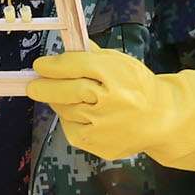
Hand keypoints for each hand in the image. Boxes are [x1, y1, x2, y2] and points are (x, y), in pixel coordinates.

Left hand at [26, 47, 194, 171]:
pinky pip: (72, 130)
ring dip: (59, 102)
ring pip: (67, 111)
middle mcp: (113, 101)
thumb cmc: (138, 87)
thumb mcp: (120, 63)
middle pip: (70, 90)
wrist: (161, 118)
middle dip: (46, 86)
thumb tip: (62, 49)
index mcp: (119, 75)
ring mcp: (106, 126)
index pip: (79, 66)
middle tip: (33, 84)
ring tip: (60, 96)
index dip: (54, 65)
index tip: (40, 65)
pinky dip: (69, 120)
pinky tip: (76, 113)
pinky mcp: (100, 145)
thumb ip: (92, 56)